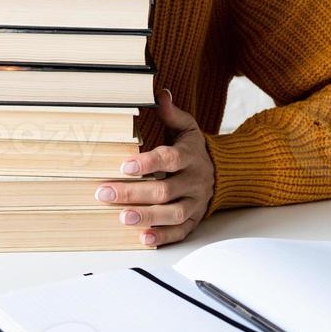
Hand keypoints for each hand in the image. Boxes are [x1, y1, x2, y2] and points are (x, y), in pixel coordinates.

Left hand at [95, 88, 213, 246]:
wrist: (225, 172)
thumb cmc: (193, 149)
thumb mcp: (186, 128)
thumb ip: (171, 114)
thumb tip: (159, 93)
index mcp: (190, 155)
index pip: (170, 159)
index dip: (148, 163)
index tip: (124, 166)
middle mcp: (194, 181)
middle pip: (165, 190)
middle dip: (134, 193)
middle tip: (105, 193)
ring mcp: (195, 203)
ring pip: (173, 213)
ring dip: (148, 217)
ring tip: (123, 217)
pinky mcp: (194, 220)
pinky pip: (181, 231)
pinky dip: (163, 237)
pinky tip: (143, 238)